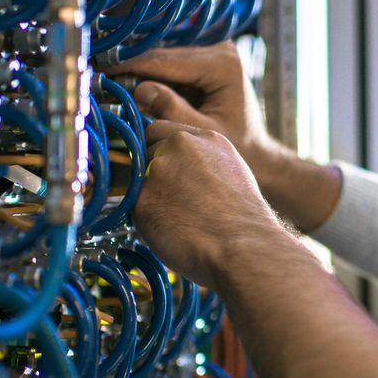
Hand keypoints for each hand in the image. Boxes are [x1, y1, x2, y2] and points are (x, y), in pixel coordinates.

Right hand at [106, 42, 288, 188]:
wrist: (259, 153)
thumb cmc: (238, 147)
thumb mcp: (202, 131)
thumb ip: (172, 110)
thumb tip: (138, 89)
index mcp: (224, 64)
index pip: (168, 61)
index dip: (132, 65)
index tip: (102, 70)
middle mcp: (221, 51)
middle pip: (165, 56)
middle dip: (131, 66)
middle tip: (96, 73)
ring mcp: (214, 54)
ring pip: (165, 59)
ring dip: (138, 69)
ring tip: (105, 78)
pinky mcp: (206, 62)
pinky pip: (172, 67)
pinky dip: (152, 76)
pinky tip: (126, 83)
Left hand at [133, 120, 285, 285]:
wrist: (243, 247)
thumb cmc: (244, 220)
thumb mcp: (232, 172)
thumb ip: (202, 160)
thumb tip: (181, 169)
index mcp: (205, 137)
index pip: (160, 130)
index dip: (159, 151)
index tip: (166, 169)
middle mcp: (179, 146)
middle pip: (146, 153)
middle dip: (153, 174)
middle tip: (174, 200)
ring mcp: (158, 170)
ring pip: (138, 181)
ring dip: (150, 197)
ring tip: (179, 218)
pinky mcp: (142, 199)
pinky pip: (134, 208)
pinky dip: (146, 221)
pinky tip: (173, 230)